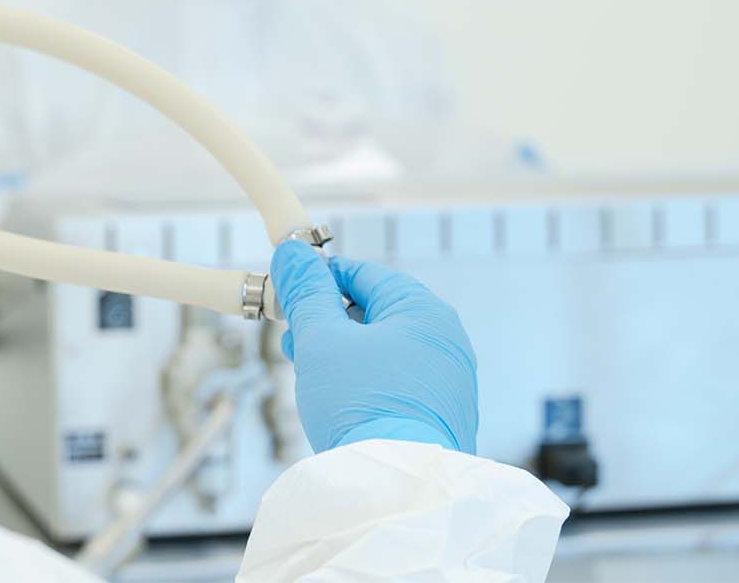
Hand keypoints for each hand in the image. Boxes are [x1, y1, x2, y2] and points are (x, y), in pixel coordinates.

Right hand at [271, 239, 478, 453]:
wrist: (396, 486)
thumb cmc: (360, 405)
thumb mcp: (321, 339)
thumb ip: (305, 292)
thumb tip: (291, 252)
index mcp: (424, 310)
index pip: (364, 274)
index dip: (320, 279)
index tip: (288, 289)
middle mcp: (446, 340)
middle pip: (376, 313)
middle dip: (329, 322)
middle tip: (293, 336)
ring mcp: (450, 381)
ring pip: (385, 351)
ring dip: (343, 354)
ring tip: (310, 369)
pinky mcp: (443, 416)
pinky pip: (398, 383)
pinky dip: (366, 382)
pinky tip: (339, 400)